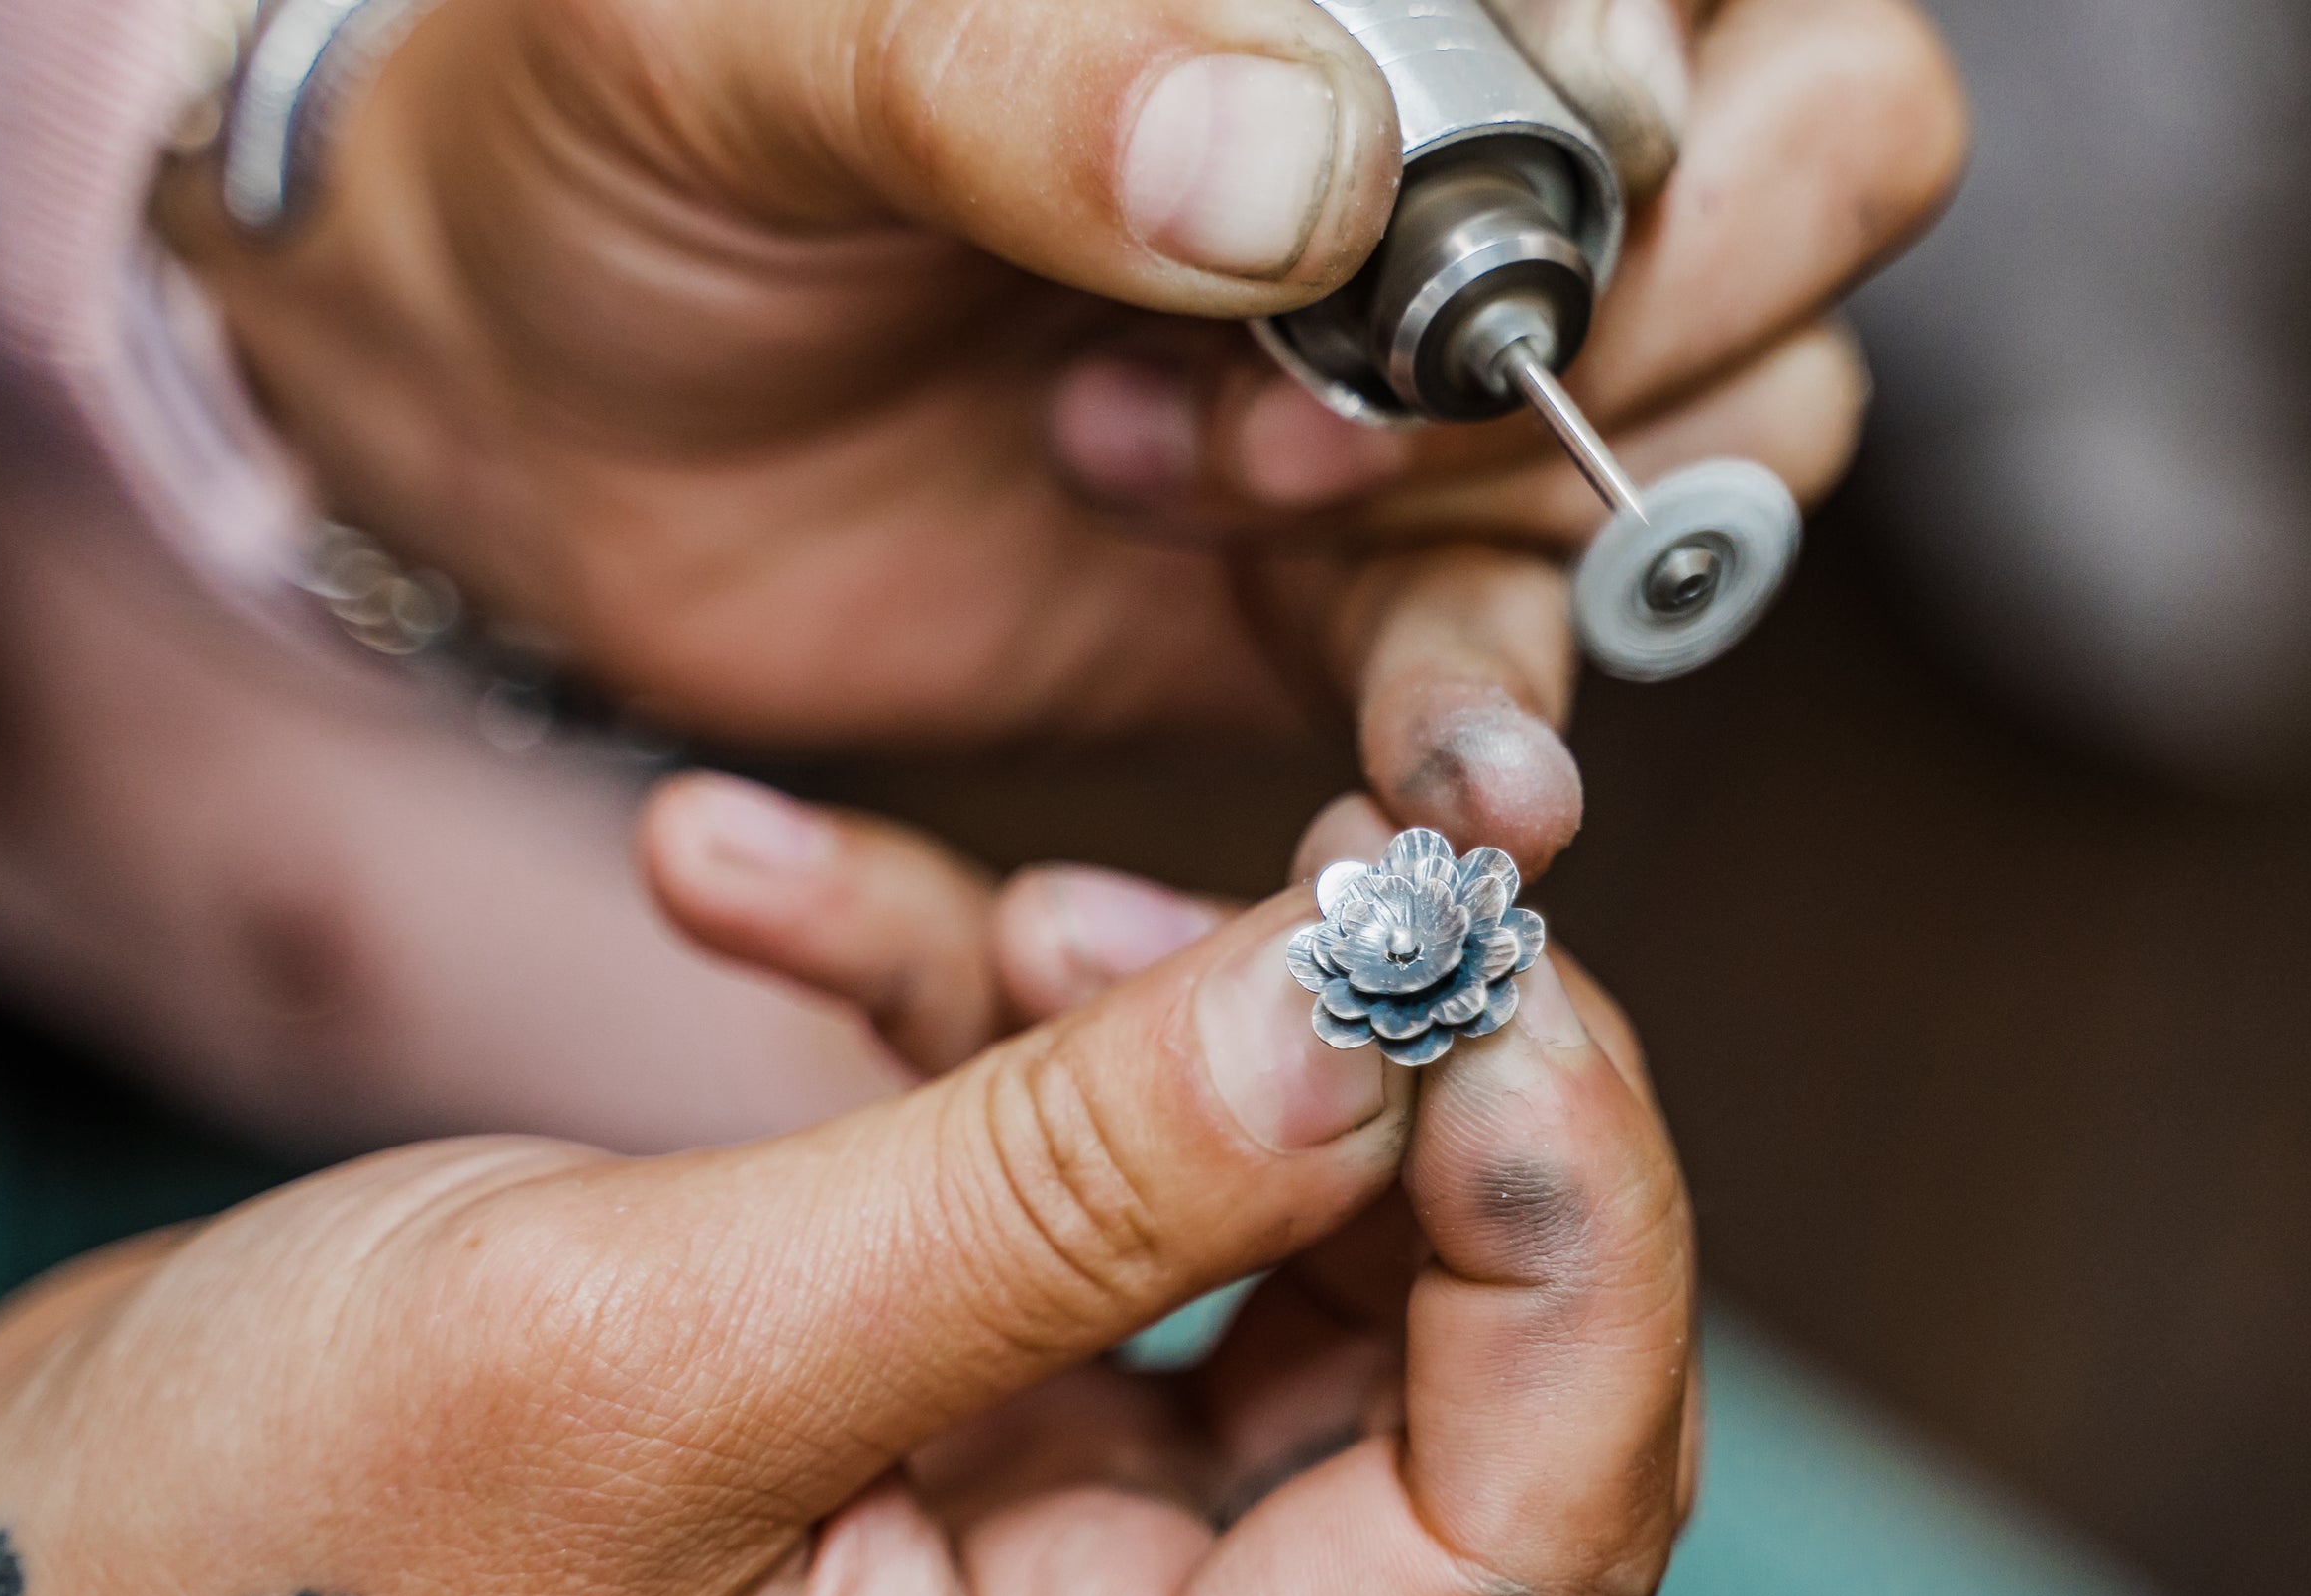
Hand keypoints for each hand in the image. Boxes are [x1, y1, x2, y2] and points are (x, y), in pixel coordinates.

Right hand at [0, 788, 1692, 1595]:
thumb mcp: (628, 1379)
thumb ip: (1030, 1207)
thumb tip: (1372, 1017)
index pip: (1527, 1525)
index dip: (1579, 1226)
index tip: (1484, 962)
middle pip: (1443, 1336)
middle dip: (1369, 1063)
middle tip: (1287, 864)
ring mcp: (1050, 1511)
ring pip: (1255, 1205)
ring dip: (1140, 1004)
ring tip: (967, 904)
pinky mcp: (942, 1379)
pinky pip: (1047, 1160)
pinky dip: (939, 1003)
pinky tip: (748, 882)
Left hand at [161, 0, 1964, 870]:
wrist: (503, 366)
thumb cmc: (621, 109)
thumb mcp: (769, 32)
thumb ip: (1039, 62)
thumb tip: (1311, 172)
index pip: (1725, 1)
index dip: (1638, 119)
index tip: (1390, 214)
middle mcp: (1475, 150)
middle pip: (1807, 208)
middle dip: (1617, 335)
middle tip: (1303, 387)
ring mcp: (1438, 381)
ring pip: (1712, 458)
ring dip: (1512, 534)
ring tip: (1195, 495)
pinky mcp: (1350, 597)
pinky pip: (1518, 682)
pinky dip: (1479, 749)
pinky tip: (1401, 800)